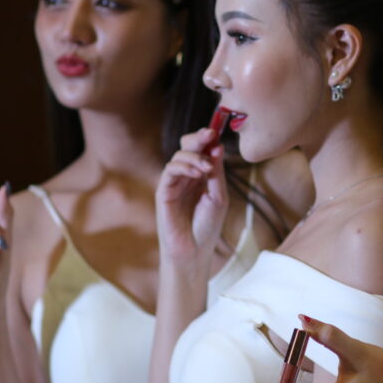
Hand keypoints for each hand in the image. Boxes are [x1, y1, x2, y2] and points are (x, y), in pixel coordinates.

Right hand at [156, 128, 227, 265]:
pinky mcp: (163, 191)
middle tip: (210, 135)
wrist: (194, 251)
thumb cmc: (207, 227)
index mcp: (201, 176)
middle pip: (188, 147)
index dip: (208, 139)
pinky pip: (170, 170)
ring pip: (179, 156)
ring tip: (207, 167)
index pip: (202, 150)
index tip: (217, 131)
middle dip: (198, 138)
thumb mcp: (218, 197)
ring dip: (195, 156)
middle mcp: (187, 176)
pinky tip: (198, 172)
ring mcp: (174, 183)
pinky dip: (183, 166)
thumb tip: (217, 146)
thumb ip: (217, 173)